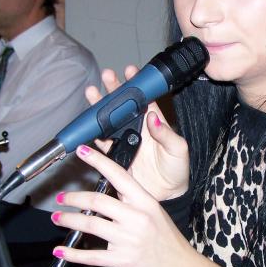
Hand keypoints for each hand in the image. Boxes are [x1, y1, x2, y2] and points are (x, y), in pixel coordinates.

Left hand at [51, 144, 224, 266]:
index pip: (118, 175)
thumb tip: (108, 185)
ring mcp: (128, 240)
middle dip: (73, 198)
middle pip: (97, 201)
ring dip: (68, 220)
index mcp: (145, 202)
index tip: (81, 150)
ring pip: (90, 225)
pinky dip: (71, 253)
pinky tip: (59, 251)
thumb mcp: (155, 212)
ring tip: (58, 218)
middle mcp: (136, 218)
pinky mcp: (121, 260)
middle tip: (61, 198)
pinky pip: (90, 256)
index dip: (97, 161)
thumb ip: (133, 200)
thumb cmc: (167, 240)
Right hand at [86, 67, 188, 200]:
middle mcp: (138, 129)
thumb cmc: (177, 171)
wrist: (167, 195)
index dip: (136, 84)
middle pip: (122, 105)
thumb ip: (167, 134)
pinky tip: (87, 121)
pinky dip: (93, 132)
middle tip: (107, 76)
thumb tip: (154, 117)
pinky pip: (102, 141)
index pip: (144, 98)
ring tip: (92, 92)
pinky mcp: (116, 155)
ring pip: (109, 119)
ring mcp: (125, 141)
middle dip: (114, 89)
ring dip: (100, 106)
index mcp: (155, 123)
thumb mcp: (178, 150)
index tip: (130, 71)